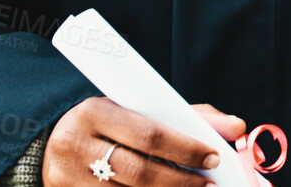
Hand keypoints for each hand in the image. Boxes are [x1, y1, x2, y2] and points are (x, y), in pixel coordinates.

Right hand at [43, 97, 247, 185]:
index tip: (214, 158)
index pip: (149, 134)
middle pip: (140, 172)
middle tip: (210, 186)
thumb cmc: (110, 125)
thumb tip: (237, 127)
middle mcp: (76, 145)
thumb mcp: (138, 111)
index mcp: (95, 112)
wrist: (52, 145)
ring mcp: (67, 178)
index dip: (185, 149)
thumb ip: (186, 117)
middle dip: (182, 181)